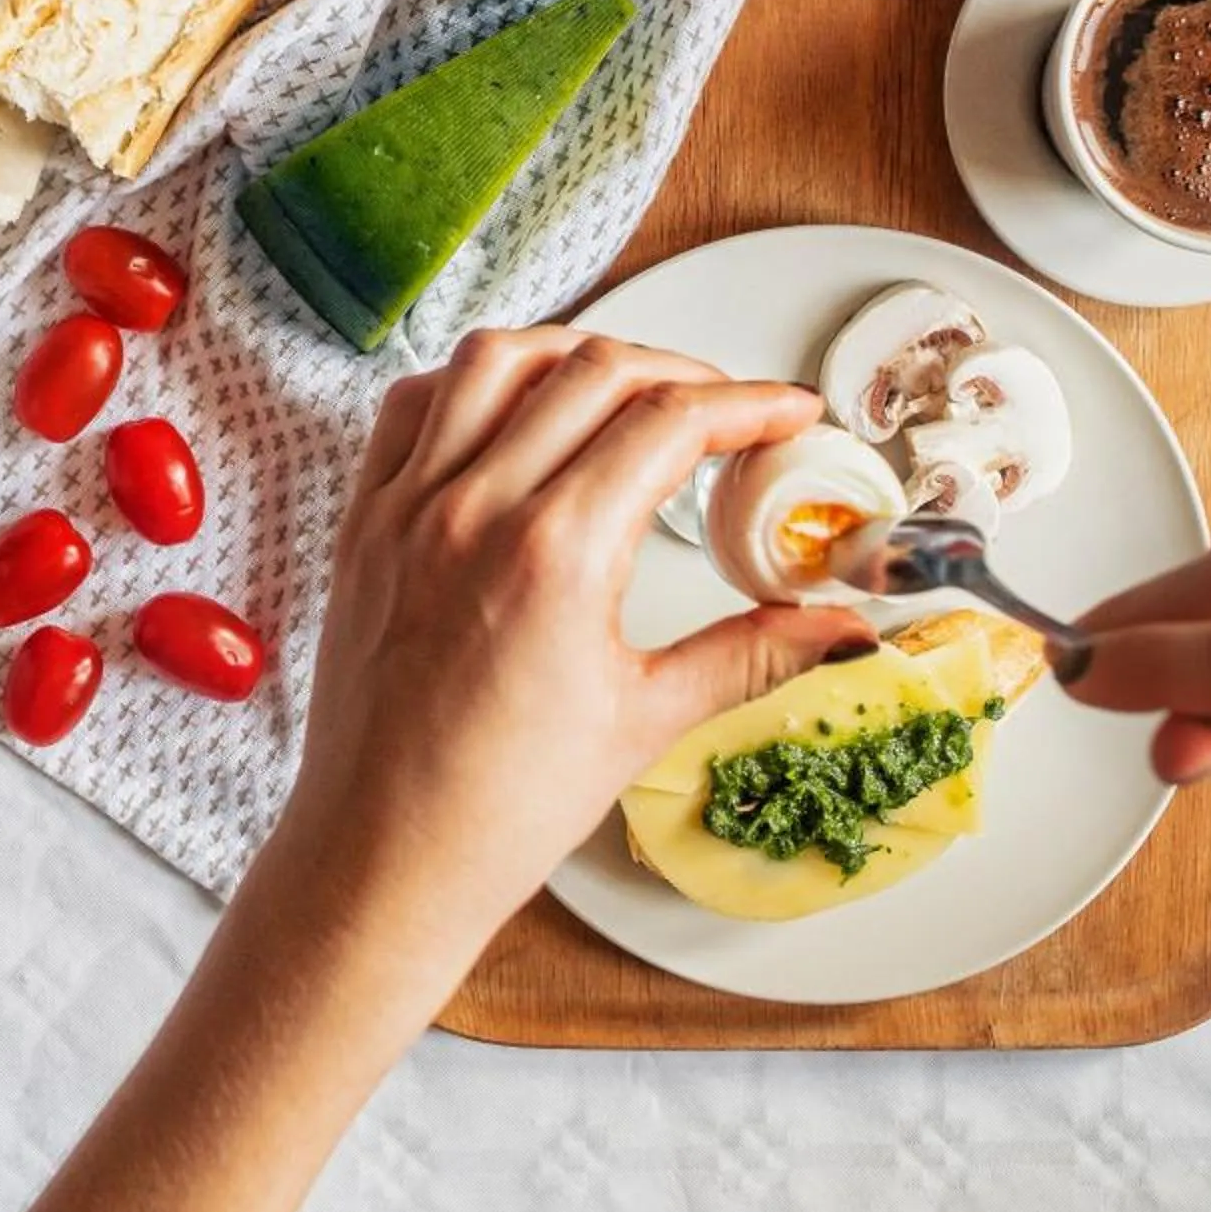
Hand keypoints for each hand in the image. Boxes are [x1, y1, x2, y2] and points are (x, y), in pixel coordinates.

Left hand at [279, 327, 872, 951]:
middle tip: (727, 410)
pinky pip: (412, 406)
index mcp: (555, 552)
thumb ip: (755, 654)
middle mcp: (474, 508)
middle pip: (595, 370)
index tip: (787, 414)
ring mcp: (407, 507)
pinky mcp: (363, 522)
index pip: (669, 422)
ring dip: (575, 353)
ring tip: (628, 386)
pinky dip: (472, 384)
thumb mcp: (647, 722)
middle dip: (681, 372)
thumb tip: (846, 627)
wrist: (383, 858)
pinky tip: (517, 411)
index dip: (747, 404)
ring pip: (496, 359)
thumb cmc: (499, 808)